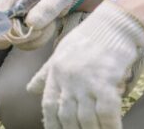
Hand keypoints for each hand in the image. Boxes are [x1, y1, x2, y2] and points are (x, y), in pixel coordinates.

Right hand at [0, 0, 84, 49]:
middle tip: (42, 30)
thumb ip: (47, 8)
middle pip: (1, 29)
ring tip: (49, 26)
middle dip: (24, 35)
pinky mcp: (16, 22)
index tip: (22, 35)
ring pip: (11, 37)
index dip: (3, 29)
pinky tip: (45, 29)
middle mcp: (7, 0)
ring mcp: (10, 12)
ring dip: (33, 38)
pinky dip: (34, 39)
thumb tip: (30, 24)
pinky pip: (20, 39)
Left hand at [27, 0, 143, 128]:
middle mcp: (68, 78)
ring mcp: (87, 80)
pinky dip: (110, 125)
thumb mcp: (61, 52)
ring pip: (87, 118)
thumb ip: (46, 73)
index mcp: (56, 71)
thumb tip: (30, 90)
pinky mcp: (107, 81)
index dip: (52, 124)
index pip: (48, 105)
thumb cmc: (88, 38)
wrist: (113, 24)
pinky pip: (107, 112)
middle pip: (67, 116)